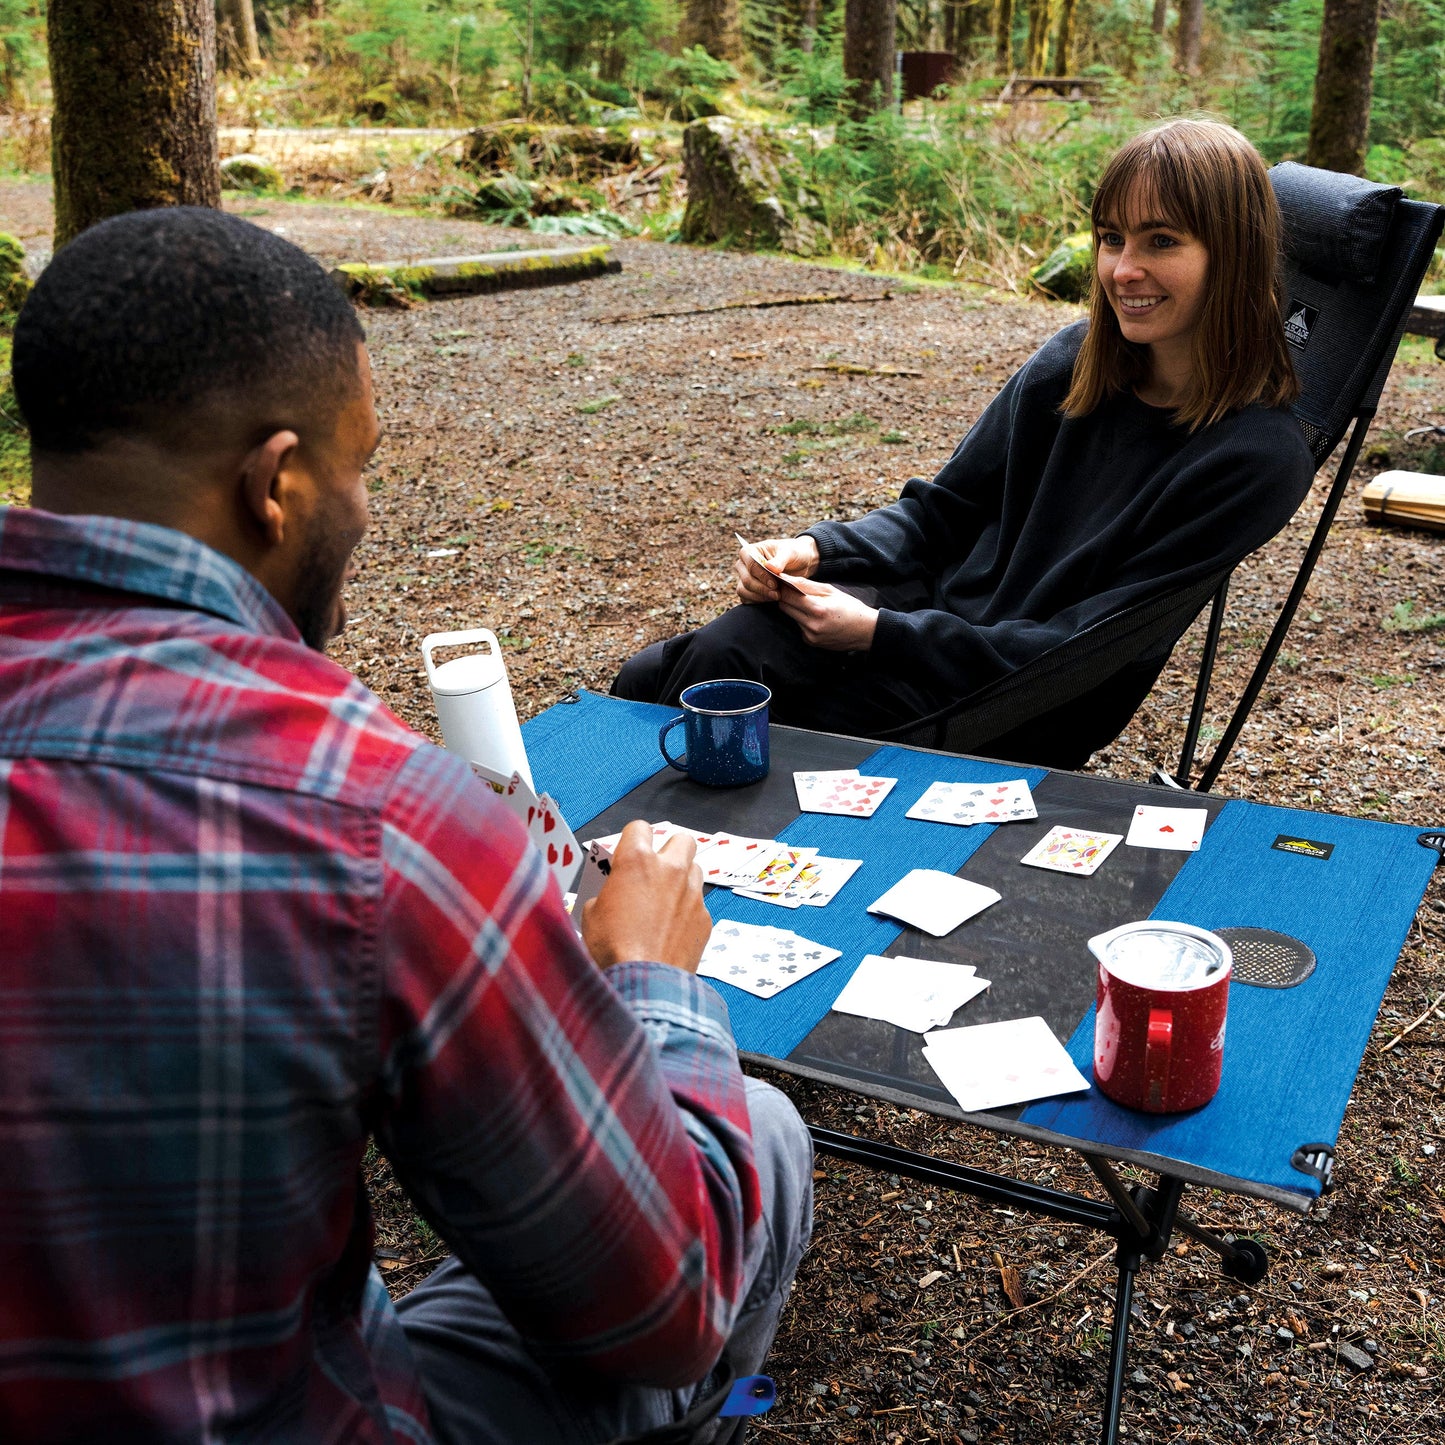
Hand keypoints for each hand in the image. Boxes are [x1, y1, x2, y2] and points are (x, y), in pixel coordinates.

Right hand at [581, 820, 711, 972]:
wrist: (645, 982)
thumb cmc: (613, 947)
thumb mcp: (591, 914)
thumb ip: (606, 894)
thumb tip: (613, 898)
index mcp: (637, 860)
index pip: (640, 827)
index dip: (633, 839)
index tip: (628, 853)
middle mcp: (670, 869)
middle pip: (681, 839)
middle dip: (670, 850)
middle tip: (655, 870)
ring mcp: (692, 892)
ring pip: (695, 869)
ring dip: (682, 878)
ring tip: (666, 900)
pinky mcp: (705, 917)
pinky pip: (698, 903)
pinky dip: (687, 911)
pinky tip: (673, 930)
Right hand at [734, 535, 819, 603]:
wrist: (798, 564)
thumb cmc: (792, 554)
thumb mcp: (790, 553)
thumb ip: (780, 560)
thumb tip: (770, 567)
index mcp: (749, 551)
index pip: (750, 564)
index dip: (762, 576)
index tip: (775, 584)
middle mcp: (743, 565)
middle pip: (746, 580)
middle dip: (762, 589)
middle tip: (777, 594)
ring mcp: (744, 578)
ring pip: (744, 591)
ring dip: (760, 597)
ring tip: (776, 597)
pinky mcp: (747, 590)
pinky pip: (746, 599)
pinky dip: (758, 602)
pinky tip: (771, 601)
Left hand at [779, 581, 878, 650]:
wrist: (864, 631)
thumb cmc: (850, 607)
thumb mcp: (830, 591)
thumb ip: (807, 585)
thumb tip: (786, 578)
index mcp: (818, 609)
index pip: (787, 596)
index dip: (782, 587)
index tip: (781, 581)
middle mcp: (812, 625)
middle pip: (784, 607)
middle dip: (786, 597)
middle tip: (793, 590)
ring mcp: (810, 636)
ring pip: (790, 616)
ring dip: (795, 609)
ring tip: (810, 604)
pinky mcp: (810, 642)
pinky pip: (798, 626)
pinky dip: (802, 620)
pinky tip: (816, 618)